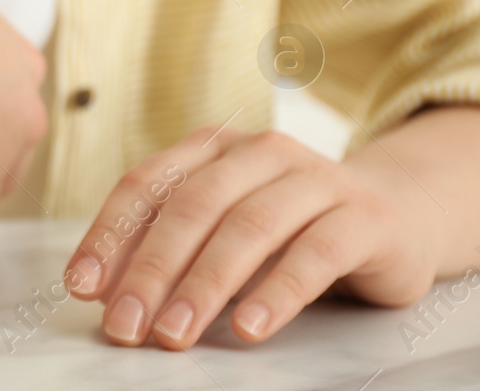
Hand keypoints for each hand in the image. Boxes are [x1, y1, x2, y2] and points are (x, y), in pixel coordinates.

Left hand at [63, 126, 444, 348]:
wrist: (397, 215)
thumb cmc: (291, 227)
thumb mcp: (224, 229)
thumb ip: (170, 249)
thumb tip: (106, 292)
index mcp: (212, 147)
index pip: (145, 184)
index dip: (110, 235)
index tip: (82, 286)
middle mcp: (260, 151)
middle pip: (191, 207)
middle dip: (151, 270)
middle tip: (125, 325)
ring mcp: (316, 178)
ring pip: (248, 227)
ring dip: (204, 286)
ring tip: (174, 333)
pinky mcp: (364, 217)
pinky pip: (314, 254)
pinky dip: (276, 293)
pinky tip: (249, 328)